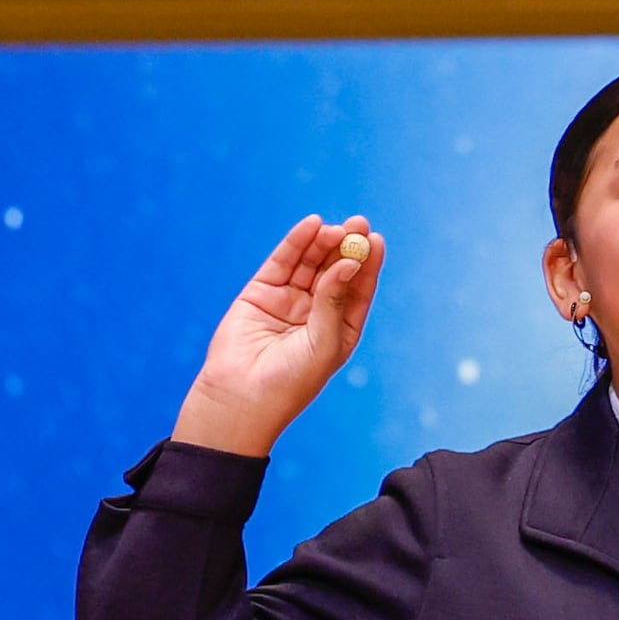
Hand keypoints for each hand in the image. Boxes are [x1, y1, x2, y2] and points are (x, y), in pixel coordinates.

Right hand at [171, 216, 381, 456]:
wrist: (242, 396)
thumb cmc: (291, 381)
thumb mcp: (324, 342)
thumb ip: (333, 301)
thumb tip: (348, 263)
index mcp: (339, 330)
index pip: (357, 291)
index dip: (368, 265)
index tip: (376, 239)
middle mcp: (315, 313)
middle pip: (335, 271)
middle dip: (347, 247)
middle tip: (359, 223)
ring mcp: (288, 301)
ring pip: (309, 264)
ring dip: (323, 243)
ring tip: (335, 228)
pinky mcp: (261, 293)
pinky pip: (282, 263)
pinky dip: (296, 244)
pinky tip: (311, 226)